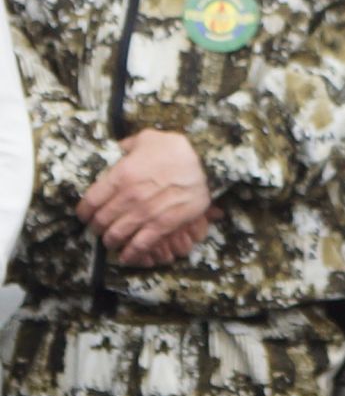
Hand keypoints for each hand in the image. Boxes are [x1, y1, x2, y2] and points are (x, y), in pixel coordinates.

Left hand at [78, 130, 212, 262]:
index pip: (90, 202)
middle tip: (99, 229)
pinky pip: (141, 244)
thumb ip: (128, 145)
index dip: (84, 212)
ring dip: (111, 241)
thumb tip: (118, 149)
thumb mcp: (148, 138)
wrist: (209, 161)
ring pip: (117, 234)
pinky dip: (131, 253)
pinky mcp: (164, 223)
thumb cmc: (176, 148)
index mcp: (121, 175)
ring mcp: (147, 212)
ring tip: (111, 242)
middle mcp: (130, 196)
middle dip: (96, 228)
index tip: (85, 215)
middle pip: (101, 221)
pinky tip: (126, 257)